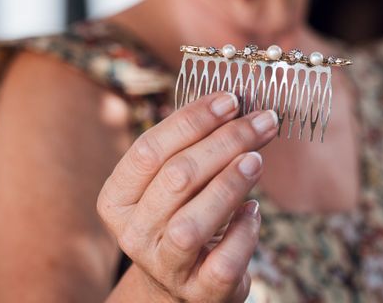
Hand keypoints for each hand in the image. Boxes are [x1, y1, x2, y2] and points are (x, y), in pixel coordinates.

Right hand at [97, 92, 278, 301]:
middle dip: (226, 141)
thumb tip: (238, 101)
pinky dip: (244, 231)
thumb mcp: (175, 181)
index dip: (192, 119)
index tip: (231, 100)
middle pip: (177, 178)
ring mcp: (163, 266)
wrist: (181, 283)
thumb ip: (195, 145)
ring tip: (258, 159)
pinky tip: (254, 212)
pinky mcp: (198, 292)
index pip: (149, 149)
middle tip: (264, 121)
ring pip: (192, 222)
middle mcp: (132, 234)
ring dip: (231, 183)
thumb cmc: (182, 214)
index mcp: (117, 198)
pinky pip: (223, 261)